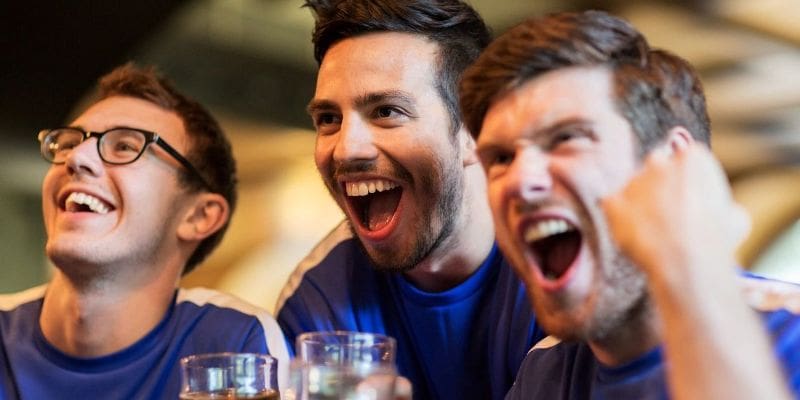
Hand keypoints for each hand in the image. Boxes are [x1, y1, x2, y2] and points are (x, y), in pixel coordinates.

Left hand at [601, 144, 749, 282]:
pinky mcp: (614, 201)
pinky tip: (634, 232)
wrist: (684, 258)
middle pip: (657, 166)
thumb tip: (727, 214)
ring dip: (640, 202)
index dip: (687, 182)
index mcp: (693, 158)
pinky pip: (613, 204)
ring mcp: (634, 181)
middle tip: (669, 212)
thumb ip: (725, 206)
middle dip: (660, 184)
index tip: (691, 199)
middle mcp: (660, 162)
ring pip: (634, 187)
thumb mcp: (736, 219)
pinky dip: (619, 216)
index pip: (685, 159)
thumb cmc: (716, 240)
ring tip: (653, 230)